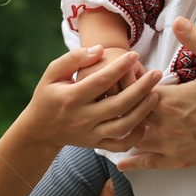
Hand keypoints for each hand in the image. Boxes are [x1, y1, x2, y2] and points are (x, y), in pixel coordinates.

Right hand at [29, 45, 161, 153]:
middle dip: (141, 88)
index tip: (135, 55)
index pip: (101, 81)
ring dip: (143, 111)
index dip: (120, 67)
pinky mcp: (96, 144)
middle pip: (118, 104)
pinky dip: (136, 135)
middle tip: (156, 73)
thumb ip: (73, 59)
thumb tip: (99, 50)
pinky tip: (145, 119)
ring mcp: (91, 134)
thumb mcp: (52, 73)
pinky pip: (121, 144)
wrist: (39, 131)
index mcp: (71, 98)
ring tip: (155, 94)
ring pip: (123, 125)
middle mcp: (82, 118)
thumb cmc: (48, 96)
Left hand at [118, 18, 195, 171]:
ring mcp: (171, 145)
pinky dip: (134, 162)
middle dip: (124, 102)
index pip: (135, 88)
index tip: (132, 72)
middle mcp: (165, 125)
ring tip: (121, 119)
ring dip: (127, 128)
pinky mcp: (180, 161)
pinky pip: (150, 163)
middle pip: (131, 112)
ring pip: (135, 138)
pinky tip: (122, 162)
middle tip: (123, 93)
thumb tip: (177, 20)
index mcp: (171, 100)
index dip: (130, 79)